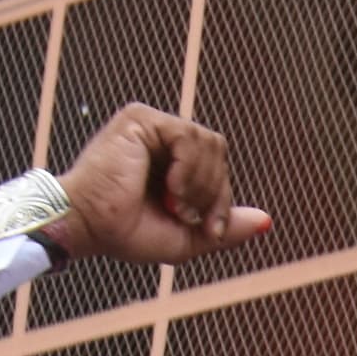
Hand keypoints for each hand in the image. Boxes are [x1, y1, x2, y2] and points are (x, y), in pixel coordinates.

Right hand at [46, 105, 266, 264]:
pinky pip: (188, 136)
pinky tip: (170, 189)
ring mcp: (151, 125)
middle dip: (215, 191)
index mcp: (171, 162)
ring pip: (209, 143)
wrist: (88, 228)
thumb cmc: (126, 233)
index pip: (218, 167)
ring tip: (175, 204)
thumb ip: (226, 227)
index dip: (222, 200)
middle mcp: (161, 139)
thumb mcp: (188, 236)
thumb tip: (268, 220)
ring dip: (201, 183)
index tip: (209, 230)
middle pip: (218, 151)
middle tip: (189, 217)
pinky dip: (188, 169)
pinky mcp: (140, 119)